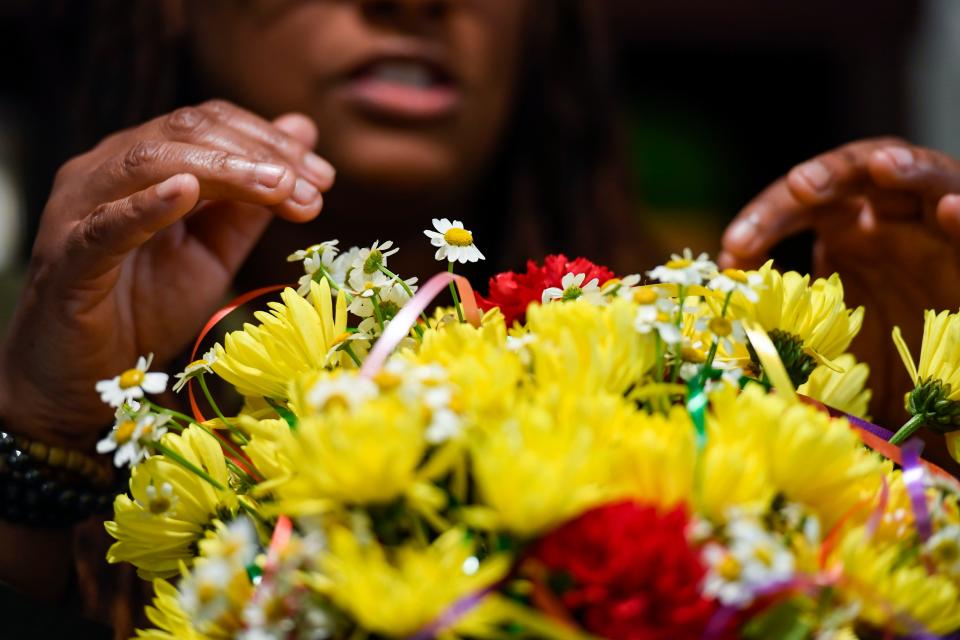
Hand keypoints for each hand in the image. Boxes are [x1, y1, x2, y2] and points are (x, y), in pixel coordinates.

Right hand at [0, 100, 334, 447]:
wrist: (89, 377)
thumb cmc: (147, 307)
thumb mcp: (216, 250)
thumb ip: (254, 198)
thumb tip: (301, 132)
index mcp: (144, 163)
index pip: (209, 124)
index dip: (269, 143)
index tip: (323, 178)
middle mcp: (107, 170)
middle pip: (185, 132)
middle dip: (258, 156)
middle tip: (312, 188)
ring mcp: (81, 210)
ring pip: (149, 161)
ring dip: (223, 171)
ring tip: (276, 187)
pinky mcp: (68, 258)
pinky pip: (105, 224)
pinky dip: (146, 206)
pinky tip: (185, 193)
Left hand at [720, 138, 959, 434]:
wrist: (951, 380)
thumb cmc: (888, 355)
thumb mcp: (830, 341)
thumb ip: (789, 327)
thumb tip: (727, 330)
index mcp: (851, 228)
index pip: (804, 202)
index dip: (768, 217)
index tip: (733, 249)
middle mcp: (894, 219)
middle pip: (861, 173)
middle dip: (830, 173)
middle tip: (800, 186)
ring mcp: (940, 232)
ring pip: (930, 179)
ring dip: (909, 169)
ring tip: (883, 165)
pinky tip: (951, 209)